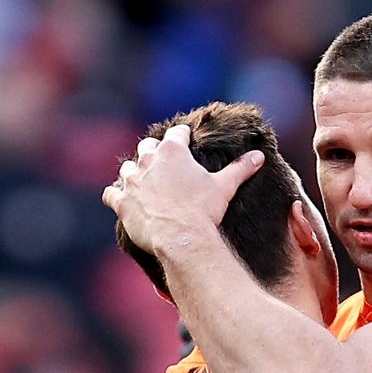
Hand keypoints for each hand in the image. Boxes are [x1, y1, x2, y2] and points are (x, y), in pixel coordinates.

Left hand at [102, 124, 264, 254]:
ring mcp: (132, 181)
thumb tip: (260, 156)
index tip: (186, 140)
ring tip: (141, 181)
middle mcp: (148, 161)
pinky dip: (116, 195)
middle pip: (147, 147)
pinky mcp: (121, 202)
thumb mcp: (225, 187)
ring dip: (133, 173)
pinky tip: (120, 198)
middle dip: (154, 152)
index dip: (182, 136)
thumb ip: (241, 169)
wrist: (181, 237)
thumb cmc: (204, 210)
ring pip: (126, 169)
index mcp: (173, 151)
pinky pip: (111, 193)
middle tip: (163, 163)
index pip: (176, 134)